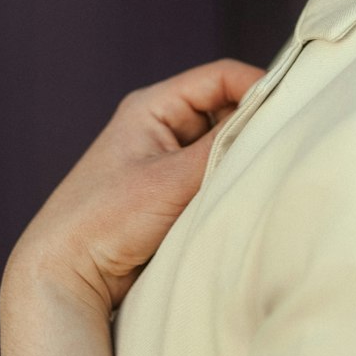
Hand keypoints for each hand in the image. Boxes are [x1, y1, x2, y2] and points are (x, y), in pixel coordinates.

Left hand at [3, 58, 264, 318]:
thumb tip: (270, 124)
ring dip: (241, 160)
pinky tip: (245, 197)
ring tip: (265, 174)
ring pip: (223, 147)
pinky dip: (231, 184)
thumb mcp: (170, 181)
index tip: (293, 106)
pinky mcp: (171, 196)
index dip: (258, 86)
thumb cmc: (104, 220)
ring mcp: (166, 162)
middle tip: (284, 145)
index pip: (220, 78)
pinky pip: (214, 178)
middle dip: (254, 127)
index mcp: (152, 107)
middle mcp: (161, 127)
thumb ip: (222, 150)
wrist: (62, 277)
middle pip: (226, 110)